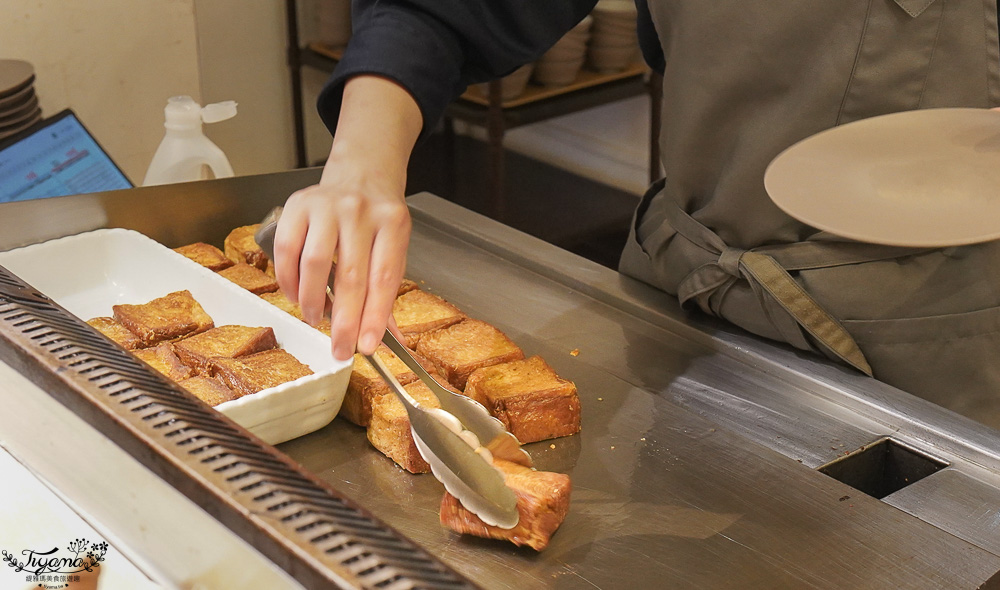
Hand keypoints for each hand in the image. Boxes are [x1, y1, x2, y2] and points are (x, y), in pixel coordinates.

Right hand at [273, 76, 421, 360]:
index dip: (374, 317)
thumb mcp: (394, 247)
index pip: (383, 278)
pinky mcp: (298, 205)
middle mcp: (360, 211)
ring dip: (313, 300)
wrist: (362, 173)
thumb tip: (392, 340)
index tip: (367, 346)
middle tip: (340, 349)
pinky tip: (296, 295)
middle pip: (351, 276)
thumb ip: (388, 293)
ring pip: (315, 263)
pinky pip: (288, 249)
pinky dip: (288, 279)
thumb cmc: (378, 219)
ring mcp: (328, 205)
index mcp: (392, 223)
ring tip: (315, 319)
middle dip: (344, 321)